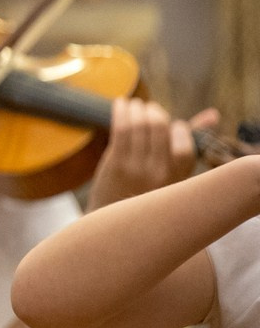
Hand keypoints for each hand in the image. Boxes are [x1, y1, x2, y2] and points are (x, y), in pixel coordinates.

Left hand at [90, 98, 210, 207]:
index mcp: (180, 177)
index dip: (178, 128)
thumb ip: (192, 141)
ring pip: (138, 125)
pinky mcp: (115, 164)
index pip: (185, 143)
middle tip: (148, 108)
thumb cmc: (148, 191)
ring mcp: (137, 168)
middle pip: (159, 126)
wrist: (117, 223)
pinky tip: (120, 104)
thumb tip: (212, 115)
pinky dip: (120, 111)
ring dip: (136, 108)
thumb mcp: (175, 172)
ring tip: (134, 105)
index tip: (171, 125)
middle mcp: (160, 173)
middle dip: (153, 111)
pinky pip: (121, 129)